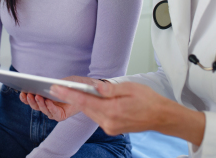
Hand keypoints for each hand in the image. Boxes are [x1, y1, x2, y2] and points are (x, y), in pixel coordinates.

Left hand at [19, 76, 100, 120]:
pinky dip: (28, 99)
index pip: (57, 114)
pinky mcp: (43, 101)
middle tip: (36, 95)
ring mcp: (49, 107)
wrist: (83, 86)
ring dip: (32, 101)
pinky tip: (23, 92)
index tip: (49, 101)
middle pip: (45, 111)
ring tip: (27, 93)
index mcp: (65, 112)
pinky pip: (34, 102)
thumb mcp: (78, 87)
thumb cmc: (82, 87)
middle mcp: (56, 111)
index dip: (52, 109)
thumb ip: (67, 89)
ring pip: (38, 107)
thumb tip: (53, 87)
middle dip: (39, 103)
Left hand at [50, 81, 204, 146]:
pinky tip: (90, 100)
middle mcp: (109, 122)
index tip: (55, 88)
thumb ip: (111, 89)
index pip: (85, 101)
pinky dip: (92, 108)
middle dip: (71, 97)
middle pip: (85, 107)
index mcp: (113, 110)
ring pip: (90, 112)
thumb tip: (95, 87)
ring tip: (71, 91)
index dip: (68, 94)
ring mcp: (110, 127)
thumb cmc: (148, 100)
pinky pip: (96, 116)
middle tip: (58, 87)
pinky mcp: (111, 129)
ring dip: (82, 102)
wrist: (161, 116)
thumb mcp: (130, 88)